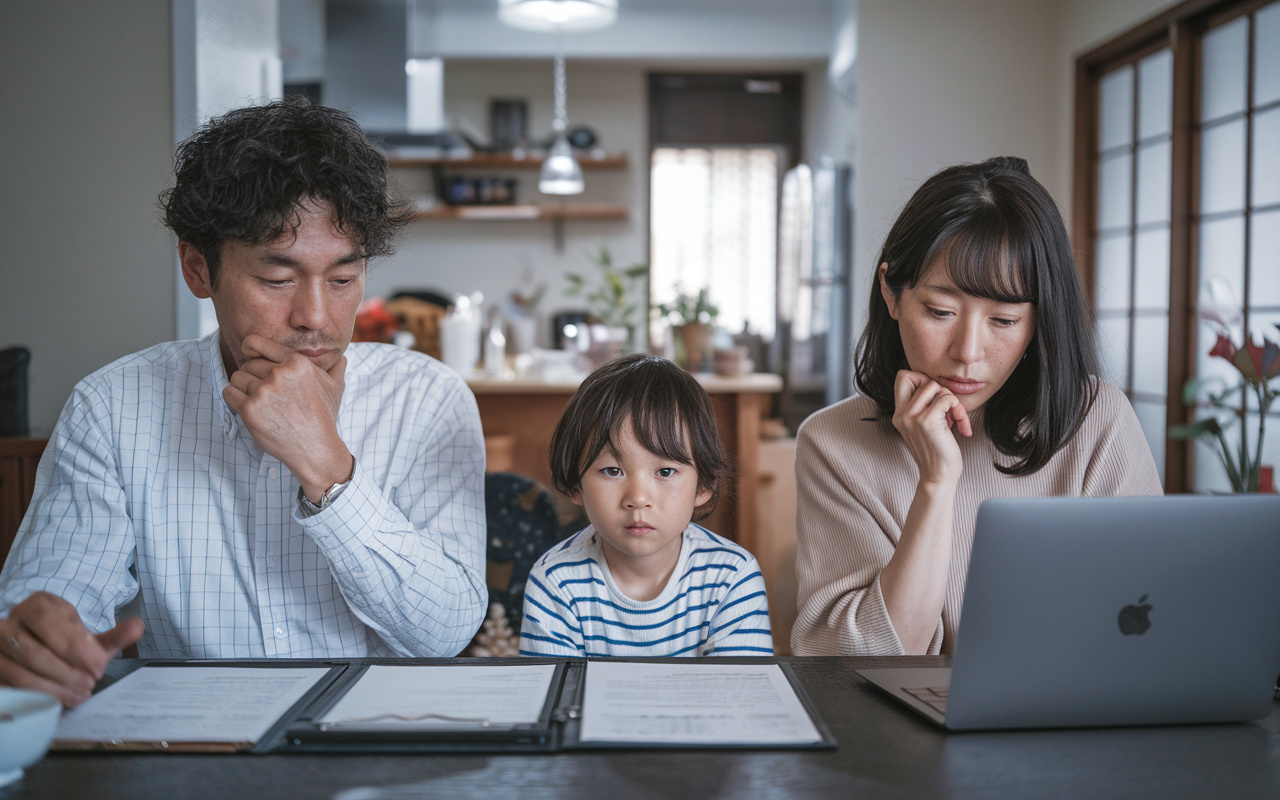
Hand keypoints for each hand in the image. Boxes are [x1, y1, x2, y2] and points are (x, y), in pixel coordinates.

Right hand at [0, 592, 143, 707]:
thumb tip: (138, 627)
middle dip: (68, 674)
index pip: (52, 626)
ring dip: (55, 690)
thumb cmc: (64, 640)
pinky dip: (39, 698)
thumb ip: (113, 635)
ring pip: (21, 675)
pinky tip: (60, 702)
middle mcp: (8, 624)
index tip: (98, 666)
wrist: (34, 645)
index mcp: (36, 606)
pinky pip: (12, 690)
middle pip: (36, 654)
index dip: (77, 650)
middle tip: (90, 684)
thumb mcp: (88, 635)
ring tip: (80, 695)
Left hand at [222, 335, 353, 501]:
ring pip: (237, 378)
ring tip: (256, 400)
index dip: (250, 348)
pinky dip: (233, 398)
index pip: (259, 344)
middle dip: (251, 375)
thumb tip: (341, 358)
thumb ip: (336, 369)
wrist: (316, 447)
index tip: (247, 352)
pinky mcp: (250, 409)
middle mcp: (279, 374)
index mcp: (297, 363)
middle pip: (248, 364)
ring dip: (242, 387)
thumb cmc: (324, 417)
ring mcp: (264, 391)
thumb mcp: (335, 389)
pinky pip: (229, 393)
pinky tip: (246, 406)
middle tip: (262, 391)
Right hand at [891, 369, 971, 485]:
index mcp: (899, 414)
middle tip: (945, 406)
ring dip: (951, 399)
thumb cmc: (937, 451)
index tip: (933, 397)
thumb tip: (937, 385)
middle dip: (937, 387)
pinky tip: (960, 426)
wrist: (939, 476)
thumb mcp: (923, 426)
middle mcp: (902, 414)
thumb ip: (923, 406)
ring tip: (954, 418)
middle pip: (917, 375)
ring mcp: (912, 417)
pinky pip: (948, 399)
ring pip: (935, 385)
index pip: (902, 377)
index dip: (921, 379)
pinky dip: (958, 410)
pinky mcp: (927, 421)